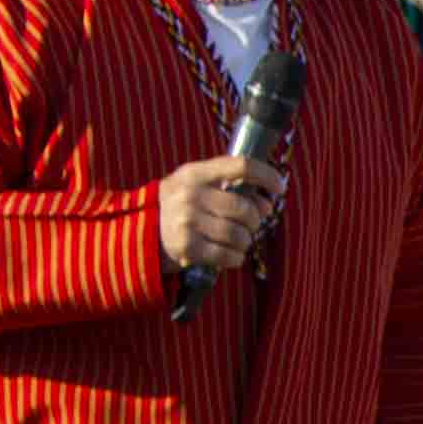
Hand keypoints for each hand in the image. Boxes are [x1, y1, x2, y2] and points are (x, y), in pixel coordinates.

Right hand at [154, 152, 281, 279]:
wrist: (142, 230)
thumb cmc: (181, 205)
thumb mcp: (198, 185)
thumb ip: (232, 188)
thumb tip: (267, 205)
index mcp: (196, 173)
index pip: (241, 166)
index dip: (267, 175)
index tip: (280, 188)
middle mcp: (190, 194)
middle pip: (244, 208)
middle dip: (255, 220)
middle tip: (250, 224)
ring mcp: (187, 221)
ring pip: (239, 235)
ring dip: (246, 241)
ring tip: (238, 240)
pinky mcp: (186, 247)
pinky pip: (228, 255)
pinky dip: (236, 257)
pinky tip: (230, 254)